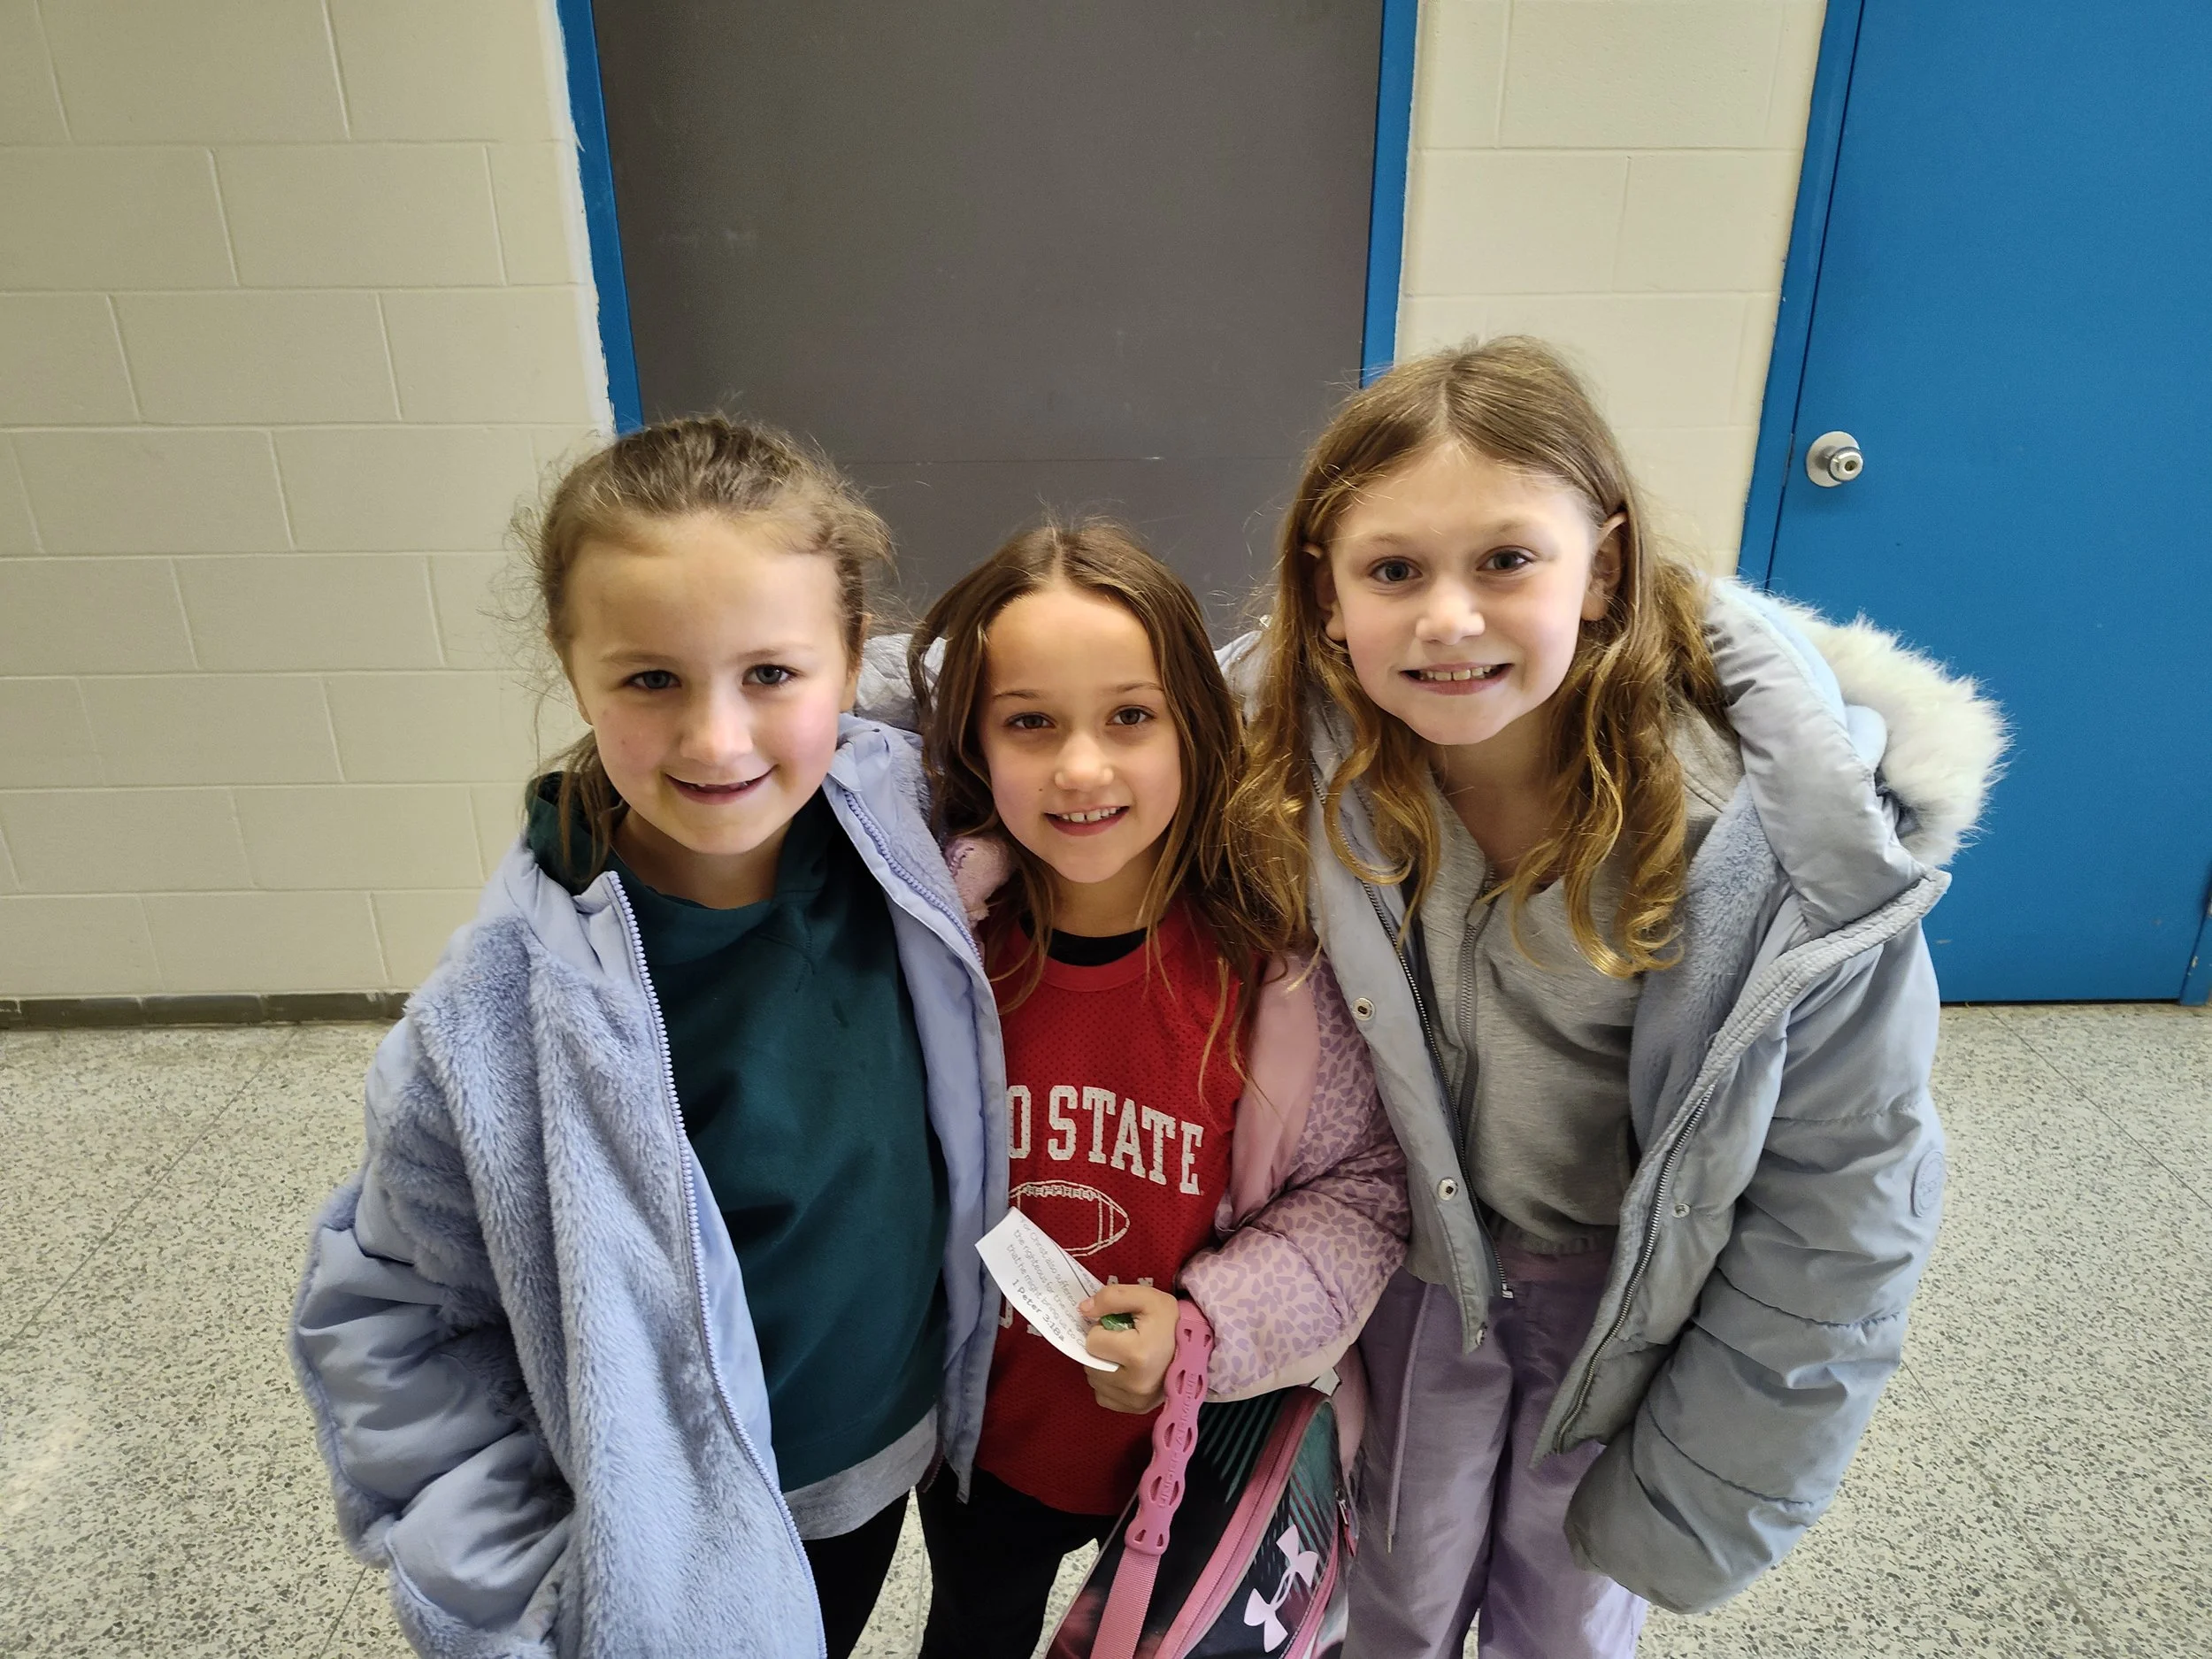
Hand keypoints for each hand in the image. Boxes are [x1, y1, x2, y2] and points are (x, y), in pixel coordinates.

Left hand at [1079, 1283, 1181, 1412]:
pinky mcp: (1136, 1409)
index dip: (1102, 1329)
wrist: (1196, 1347)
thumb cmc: (1171, 1321)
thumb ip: (1112, 1297)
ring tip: (1124, 1355)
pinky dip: (1108, 1383)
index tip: (1119, 1327)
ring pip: (1094, 1380)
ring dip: (1102, 1365)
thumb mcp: (1146, 1297)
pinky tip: (1125, 1371)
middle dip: (1100, 1348)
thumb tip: (1083, 1310)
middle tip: (1121, 1340)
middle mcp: (1135, 1383)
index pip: (1092, 1342)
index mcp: (1138, 1355)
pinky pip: (1103, 1396)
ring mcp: (1136, 1400)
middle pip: (1090, 1363)